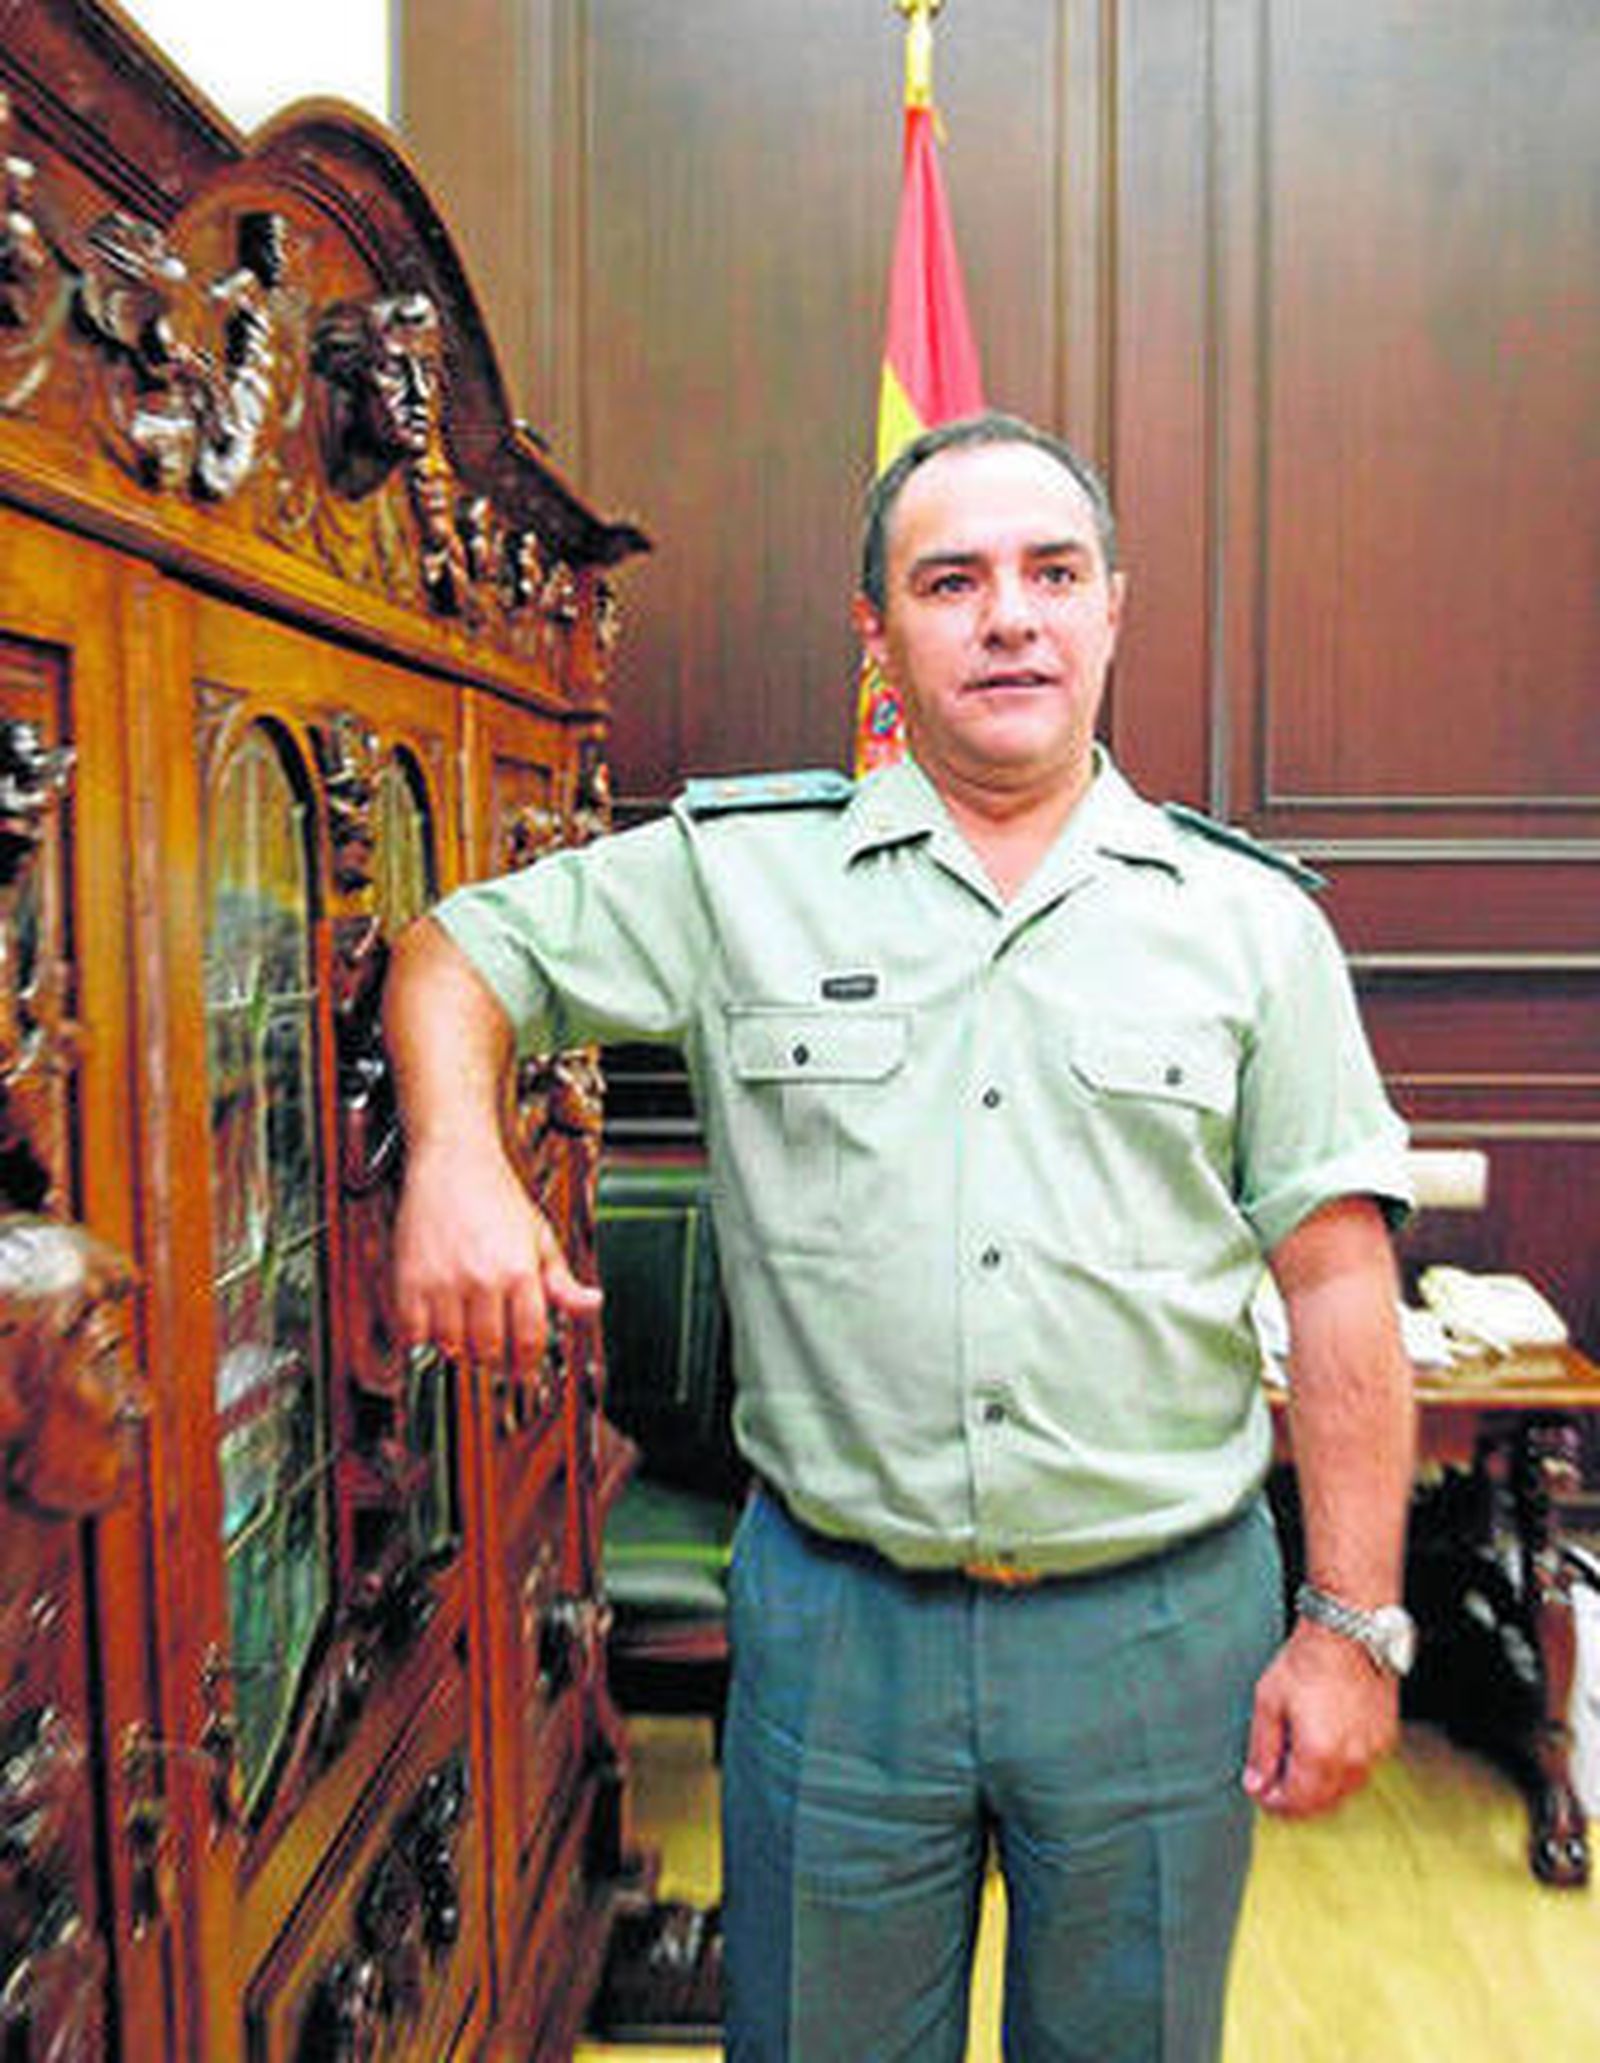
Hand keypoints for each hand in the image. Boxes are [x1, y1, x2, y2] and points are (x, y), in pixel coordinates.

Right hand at [393, 1138, 601, 1372]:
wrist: (453, 1160)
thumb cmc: (497, 1196)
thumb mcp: (541, 1237)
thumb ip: (563, 1281)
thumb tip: (591, 1305)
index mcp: (521, 1271)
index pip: (528, 1342)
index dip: (525, 1362)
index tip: (521, 1364)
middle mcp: (482, 1279)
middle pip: (488, 1351)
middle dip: (492, 1357)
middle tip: (491, 1345)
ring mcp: (443, 1282)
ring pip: (450, 1347)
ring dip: (457, 1347)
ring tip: (463, 1327)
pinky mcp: (408, 1281)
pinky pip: (412, 1335)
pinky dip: (421, 1337)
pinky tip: (433, 1321)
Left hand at [1242, 1620, 1399, 1817]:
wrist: (1348, 1633)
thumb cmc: (1307, 1661)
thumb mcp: (1269, 1702)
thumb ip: (1263, 1750)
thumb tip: (1256, 1784)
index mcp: (1320, 1755)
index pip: (1297, 1803)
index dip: (1274, 1803)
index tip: (1259, 1790)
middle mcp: (1353, 1761)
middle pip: (1322, 1803)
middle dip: (1296, 1800)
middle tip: (1274, 1782)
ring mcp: (1374, 1751)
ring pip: (1344, 1790)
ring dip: (1319, 1788)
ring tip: (1296, 1764)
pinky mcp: (1386, 1738)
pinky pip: (1361, 1770)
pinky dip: (1340, 1770)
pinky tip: (1323, 1750)